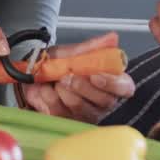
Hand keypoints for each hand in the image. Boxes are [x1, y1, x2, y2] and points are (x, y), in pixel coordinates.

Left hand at [20, 32, 134, 121]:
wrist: (35, 72)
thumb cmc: (60, 63)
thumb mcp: (75, 51)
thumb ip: (93, 47)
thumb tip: (112, 37)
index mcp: (111, 81)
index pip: (125, 88)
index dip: (112, 84)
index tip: (94, 76)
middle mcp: (103, 101)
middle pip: (104, 101)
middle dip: (83, 87)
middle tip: (67, 76)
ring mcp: (86, 114)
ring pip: (82, 108)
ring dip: (65, 91)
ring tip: (56, 80)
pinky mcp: (67, 121)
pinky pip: (61, 113)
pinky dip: (49, 97)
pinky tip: (47, 89)